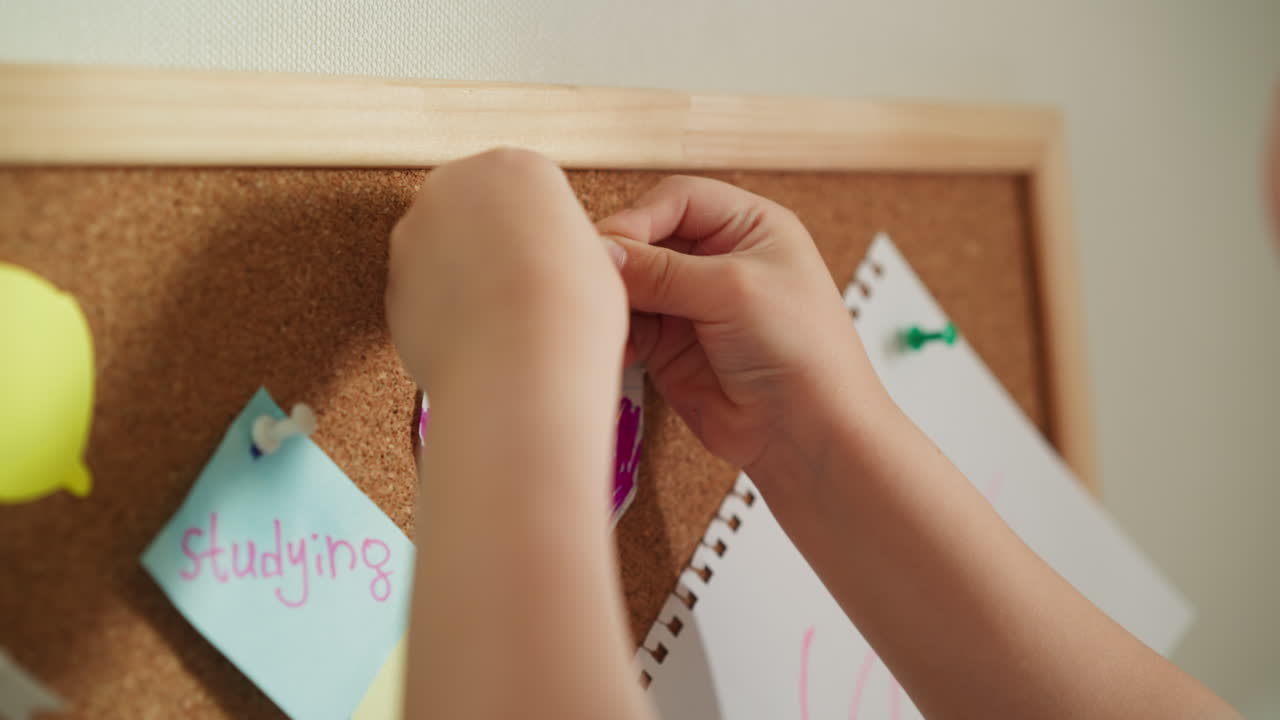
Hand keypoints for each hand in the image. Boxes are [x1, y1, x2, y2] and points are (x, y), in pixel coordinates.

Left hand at [387, 149, 626, 407]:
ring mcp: (413, 233)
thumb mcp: (594, 260)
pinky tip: (474, 340)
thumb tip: (558, 260)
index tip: (555, 264)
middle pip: (474, 211)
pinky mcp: (390, 283)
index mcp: (514, 166)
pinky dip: (442, 313)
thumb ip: (561, 245)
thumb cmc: (569, 313)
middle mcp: (454, 185)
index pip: (527, 190)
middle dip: (492, 245)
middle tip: (523, 290)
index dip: (544, 233)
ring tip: (499, 321)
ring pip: (442, 251)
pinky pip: (422, 293)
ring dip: (463, 277)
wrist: (519, 367)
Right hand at [598, 176, 889, 476]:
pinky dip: (615, 333)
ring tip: (605, 318)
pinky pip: (629, 326)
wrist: (808, 434)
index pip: (677, 199)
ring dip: (614, 299)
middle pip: (648, 238)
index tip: (609, 246)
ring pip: (632, 283)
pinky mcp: (671, 346)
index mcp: (749, 227)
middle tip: (596, 280)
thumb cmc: (801, 350)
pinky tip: (617, 348)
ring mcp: (692, 304)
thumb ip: (662, 269)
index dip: (640, 218)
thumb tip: (600, 251)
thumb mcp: (733, 290)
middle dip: (621, 259)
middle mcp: (718, 260)